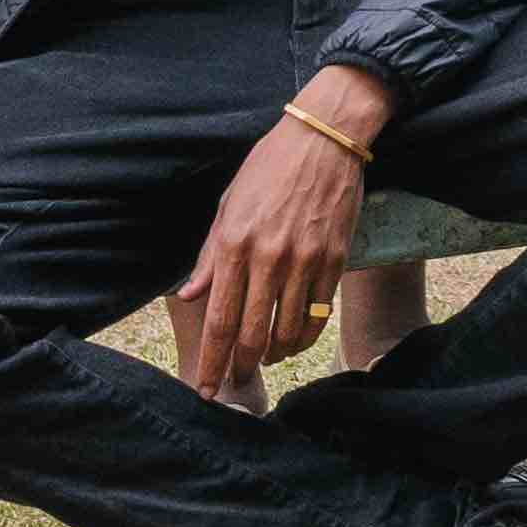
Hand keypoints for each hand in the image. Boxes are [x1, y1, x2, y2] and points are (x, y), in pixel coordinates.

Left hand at [168, 82, 377, 385]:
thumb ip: (210, 254)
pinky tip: (295, 342)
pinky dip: (305, 337)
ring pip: (288, 331)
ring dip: (274, 354)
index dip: (211, 362)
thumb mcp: (229, 203)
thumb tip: (191, 295)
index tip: (204, 390)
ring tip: (264, 359)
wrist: (326, 137)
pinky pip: (319, 314)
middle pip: (252, 335)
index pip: (219, 320)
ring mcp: (305, 260)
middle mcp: (269, 257)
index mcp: (235, 243)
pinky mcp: (335, 258)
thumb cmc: (270, 165)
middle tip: (234, 381)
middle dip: (240, 367)